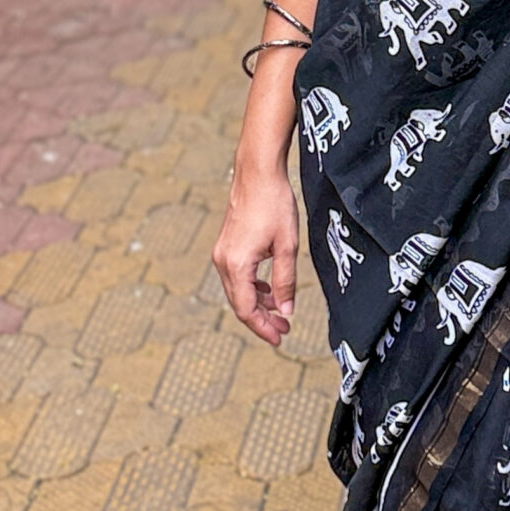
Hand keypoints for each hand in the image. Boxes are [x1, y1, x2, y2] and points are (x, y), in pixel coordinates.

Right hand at [213, 122, 298, 345]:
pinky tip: (269, 291)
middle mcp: (223, 262)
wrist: (258, 173)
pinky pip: (237, 276)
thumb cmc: (274, 204)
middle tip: (283, 330)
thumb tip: (286, 311)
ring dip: (258, 304)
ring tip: (279, 314)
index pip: (247, 309)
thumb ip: (286, 281)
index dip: (263, 328)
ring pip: (238, 291)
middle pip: (240, 304)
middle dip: (261, 320)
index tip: (280, 337)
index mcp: (237, 264)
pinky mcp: (226, 246)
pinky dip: (252, 288)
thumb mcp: (287, 246)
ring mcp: (222, 253)